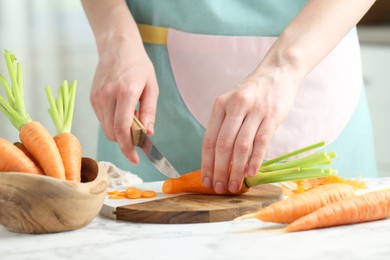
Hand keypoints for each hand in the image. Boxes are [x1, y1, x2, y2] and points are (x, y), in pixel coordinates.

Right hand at [90, 37, 158, 163]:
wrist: (117, 46)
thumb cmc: (138, 65)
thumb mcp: (152, 87)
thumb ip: (149, 112)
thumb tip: (148, 133)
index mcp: (125, 92)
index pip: (122, 129)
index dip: (128, 148)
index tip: (135, 159)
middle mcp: (107, 96)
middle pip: (112, 133)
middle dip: (126, 141)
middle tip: (139, 137)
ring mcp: (97, 97)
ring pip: (106, 129)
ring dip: (119, 132)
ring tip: (132, 118)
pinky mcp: (92, 98)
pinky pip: (102, 120)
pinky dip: (113, 123)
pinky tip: (122, 111)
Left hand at [201, 69, 299, 193]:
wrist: (278, 72)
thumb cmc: (253, 92)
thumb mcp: (232, 102)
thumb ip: (225, 125)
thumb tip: (218, 159)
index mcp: (220, 105)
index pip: (209, 139)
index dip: (206, 163)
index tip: (205, 180)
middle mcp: (235, 106)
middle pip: (223, 145)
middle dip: (219, 170)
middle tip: (219, 188)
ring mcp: (254, 110)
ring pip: (241, 146)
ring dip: (236, 170)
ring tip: (234, 186)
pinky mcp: (272, 115)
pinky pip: (261, 142)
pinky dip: (254, 160)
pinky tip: (250, 173)